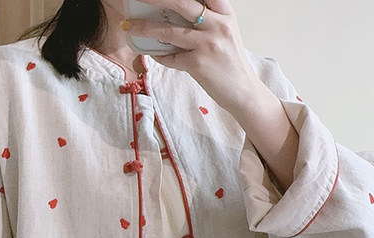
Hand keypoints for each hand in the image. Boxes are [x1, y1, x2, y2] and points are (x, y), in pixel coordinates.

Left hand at [122, 0, 299, 190]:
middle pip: (181, 2)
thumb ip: (206, 20)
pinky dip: (159, 55)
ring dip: (145, 28)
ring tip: (129, 26)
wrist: (244, 92)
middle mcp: (218, 24)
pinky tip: (150, 53)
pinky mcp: (199, 64)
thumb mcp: (224, 33)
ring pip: (170, 31)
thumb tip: (172, 14)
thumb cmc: (230, 64)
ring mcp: (209, 44)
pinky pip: (171, 57)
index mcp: (224, 12)